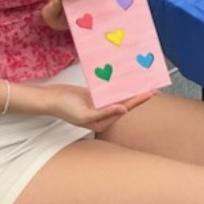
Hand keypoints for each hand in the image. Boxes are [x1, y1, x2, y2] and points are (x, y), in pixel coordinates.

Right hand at [40, 83, 156, 132]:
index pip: (124, 110)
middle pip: (125, 103)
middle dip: (139, 96)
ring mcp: (99, 105)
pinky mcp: (95, 97)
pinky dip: (120, 86)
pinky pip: (110, 91)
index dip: (138, 101)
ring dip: (131, 91)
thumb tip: (123, 110)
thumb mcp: (84, 113)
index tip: (150, 93)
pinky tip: (129, 81)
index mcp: (103, 122)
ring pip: (119, 97)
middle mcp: (103, 115)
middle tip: (154, 87)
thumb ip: (104, 113)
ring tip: (145, 83)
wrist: (49, 98)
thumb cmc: (64, 108)